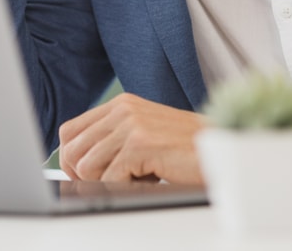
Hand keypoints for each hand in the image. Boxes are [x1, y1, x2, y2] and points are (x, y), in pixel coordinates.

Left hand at [58, 93, 206, 184]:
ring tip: (137, 177)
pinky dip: (126, 188)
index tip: (85, 175)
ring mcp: (130, 125)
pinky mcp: (139, 144)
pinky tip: (150, 179)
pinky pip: (110, 179)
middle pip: (71, 150)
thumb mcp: (144, 134)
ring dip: (109, 181)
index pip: (70, 131)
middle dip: (84, 175)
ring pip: (87, 167)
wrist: (221, 149)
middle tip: (111, 181)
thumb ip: (114, 140)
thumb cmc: (187, 148)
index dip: (70, 159)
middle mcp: (122, 109)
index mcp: (121, 105)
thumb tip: (77, 164)